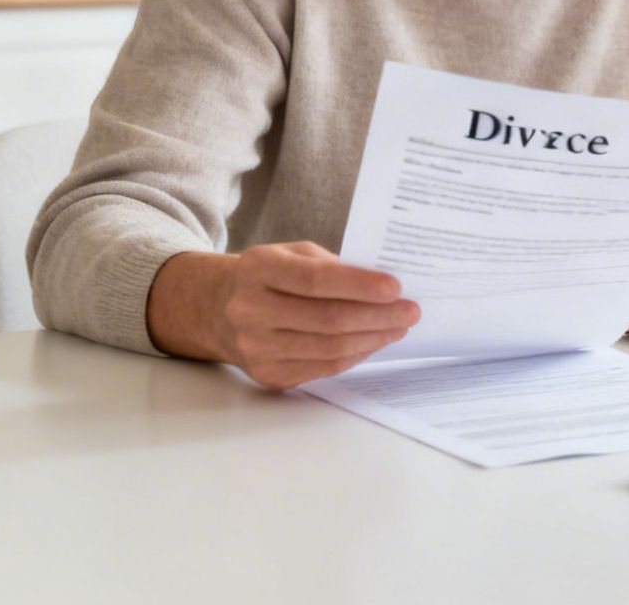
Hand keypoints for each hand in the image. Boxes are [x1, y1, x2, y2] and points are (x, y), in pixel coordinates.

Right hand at [150, 242, 420, 389]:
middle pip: (327, 320)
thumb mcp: (291, 254)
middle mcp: (250, 310)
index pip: (315, 280)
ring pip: (329, 348)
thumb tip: (382, 288)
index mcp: (257, 269)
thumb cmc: (268, 276)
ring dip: (372, 339)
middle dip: (377, 316)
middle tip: (410, 310)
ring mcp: (256, 348)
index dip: (358, 285)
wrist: (217, 308)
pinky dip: (354, 355)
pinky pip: (323, 368)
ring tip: (398, 326)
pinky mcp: (267, 374)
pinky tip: (373, 341)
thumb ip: (331, 266)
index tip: (395, 287)